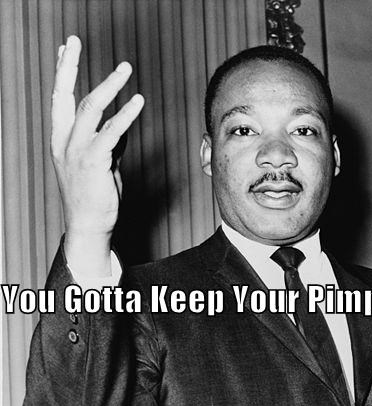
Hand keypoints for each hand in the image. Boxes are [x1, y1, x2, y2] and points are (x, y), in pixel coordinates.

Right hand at [51, 35, 143, 274]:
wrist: (89, 225)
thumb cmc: (95, 196)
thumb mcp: (101, 163)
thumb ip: (107, 142)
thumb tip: (120, 125)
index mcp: (61, 139)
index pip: (59, 99)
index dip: (62, 72)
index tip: (65, 50)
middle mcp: (64, 141)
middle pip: (64, 95)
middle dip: (68, 65)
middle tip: (74, 40)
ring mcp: (76, 151)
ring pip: (90, 107)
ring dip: (109, 85)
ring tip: (125, 68)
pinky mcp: (93, 161)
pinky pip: (111, 131)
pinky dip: (126, 114)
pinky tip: (137, 102)